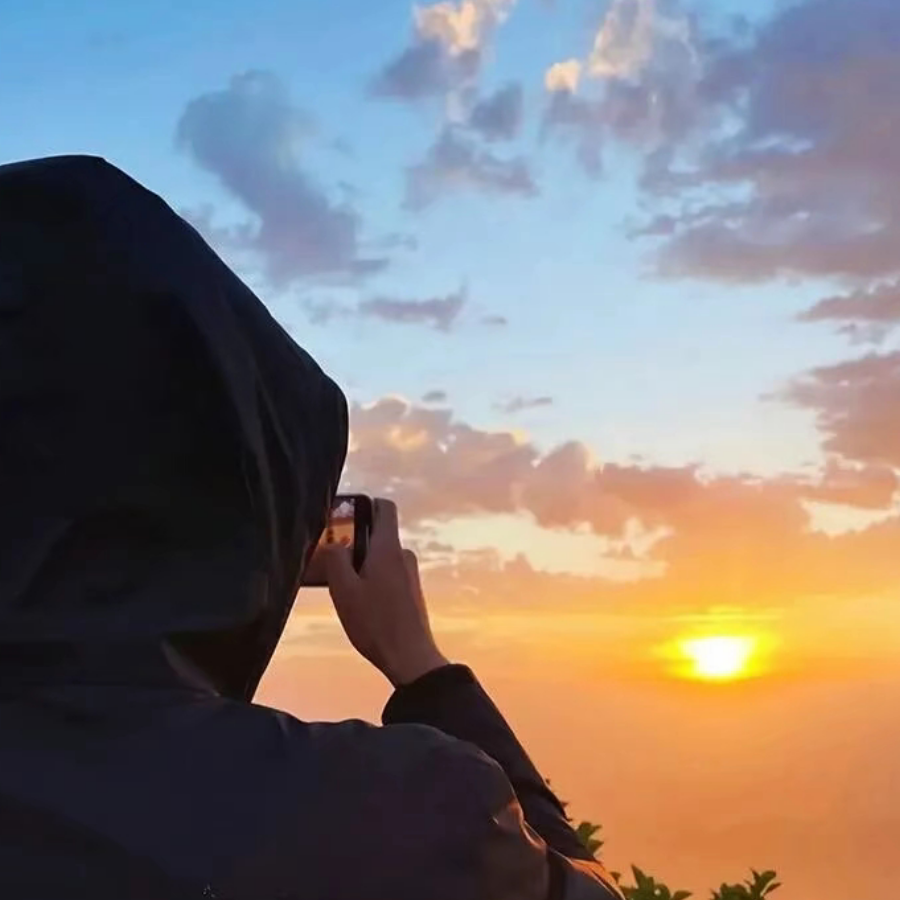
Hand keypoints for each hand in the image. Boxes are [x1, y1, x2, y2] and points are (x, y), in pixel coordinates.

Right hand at [325, 498, 448, 686]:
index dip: (363, 504)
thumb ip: (335, 560)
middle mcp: (403, 556)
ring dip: (360, 567)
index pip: (384, 507)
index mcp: (388, 548)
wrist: (410, 657)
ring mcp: (409, 574)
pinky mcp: (410, 591)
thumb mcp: (344, 590)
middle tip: (329, 561)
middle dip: (353, 544)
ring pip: (380, 558)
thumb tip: (335, 545)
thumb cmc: (376, 624)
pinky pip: (388, 575)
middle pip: (376, 535)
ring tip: (340, 589)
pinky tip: (357, 604)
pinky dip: (371, 581)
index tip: (343, 516)